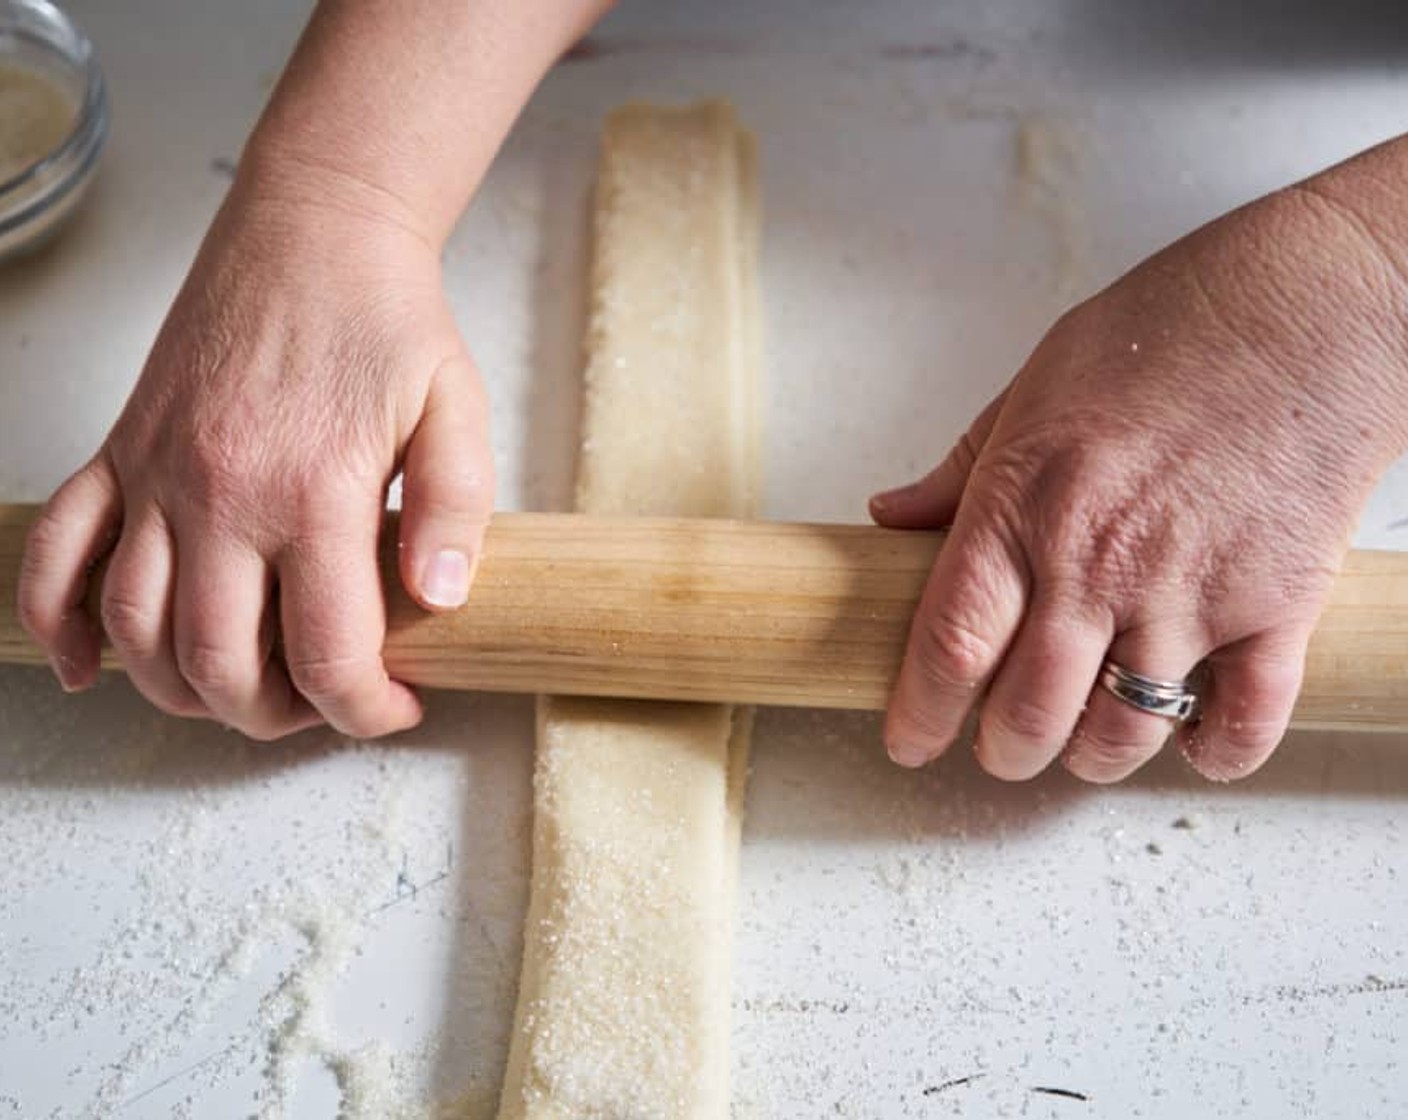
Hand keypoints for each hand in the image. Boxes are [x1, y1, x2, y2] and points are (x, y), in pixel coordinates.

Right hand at [18, 177, 493, 738]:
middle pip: (215, 664)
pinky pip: (56, 554)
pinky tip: (87, 665)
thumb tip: (442, 600)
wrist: (314, 228)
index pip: (327, 656)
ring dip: (178, 687)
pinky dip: (57, 623)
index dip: (364, 710)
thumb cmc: (388, 320)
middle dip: (271, 715)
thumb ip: (456, 510)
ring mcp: (156, 475)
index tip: (392, 708)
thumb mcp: (456, 410)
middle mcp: (220, 495)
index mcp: (313, 492)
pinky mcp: (119, 453)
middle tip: (319, 706)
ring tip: (239, 689)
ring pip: (132, 627)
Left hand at [872, 183, 1407, 781]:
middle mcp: (1098, 562)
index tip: (908, 740)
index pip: (949, 645)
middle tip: (998, 747)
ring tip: (1082, 743)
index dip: (919, 712)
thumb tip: (890, 518)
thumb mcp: (1032, 386)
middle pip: (1027, 713)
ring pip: (1123, 732)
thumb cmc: (1167, 330)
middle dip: (1003, 752)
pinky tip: (1191, 737)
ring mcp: (1189, 592)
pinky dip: (1212, 752)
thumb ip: (961, 471)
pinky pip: (1241, 722)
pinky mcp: (1275, 606)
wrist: (1307, 306)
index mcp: (1024, 506)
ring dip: (1093, 758)